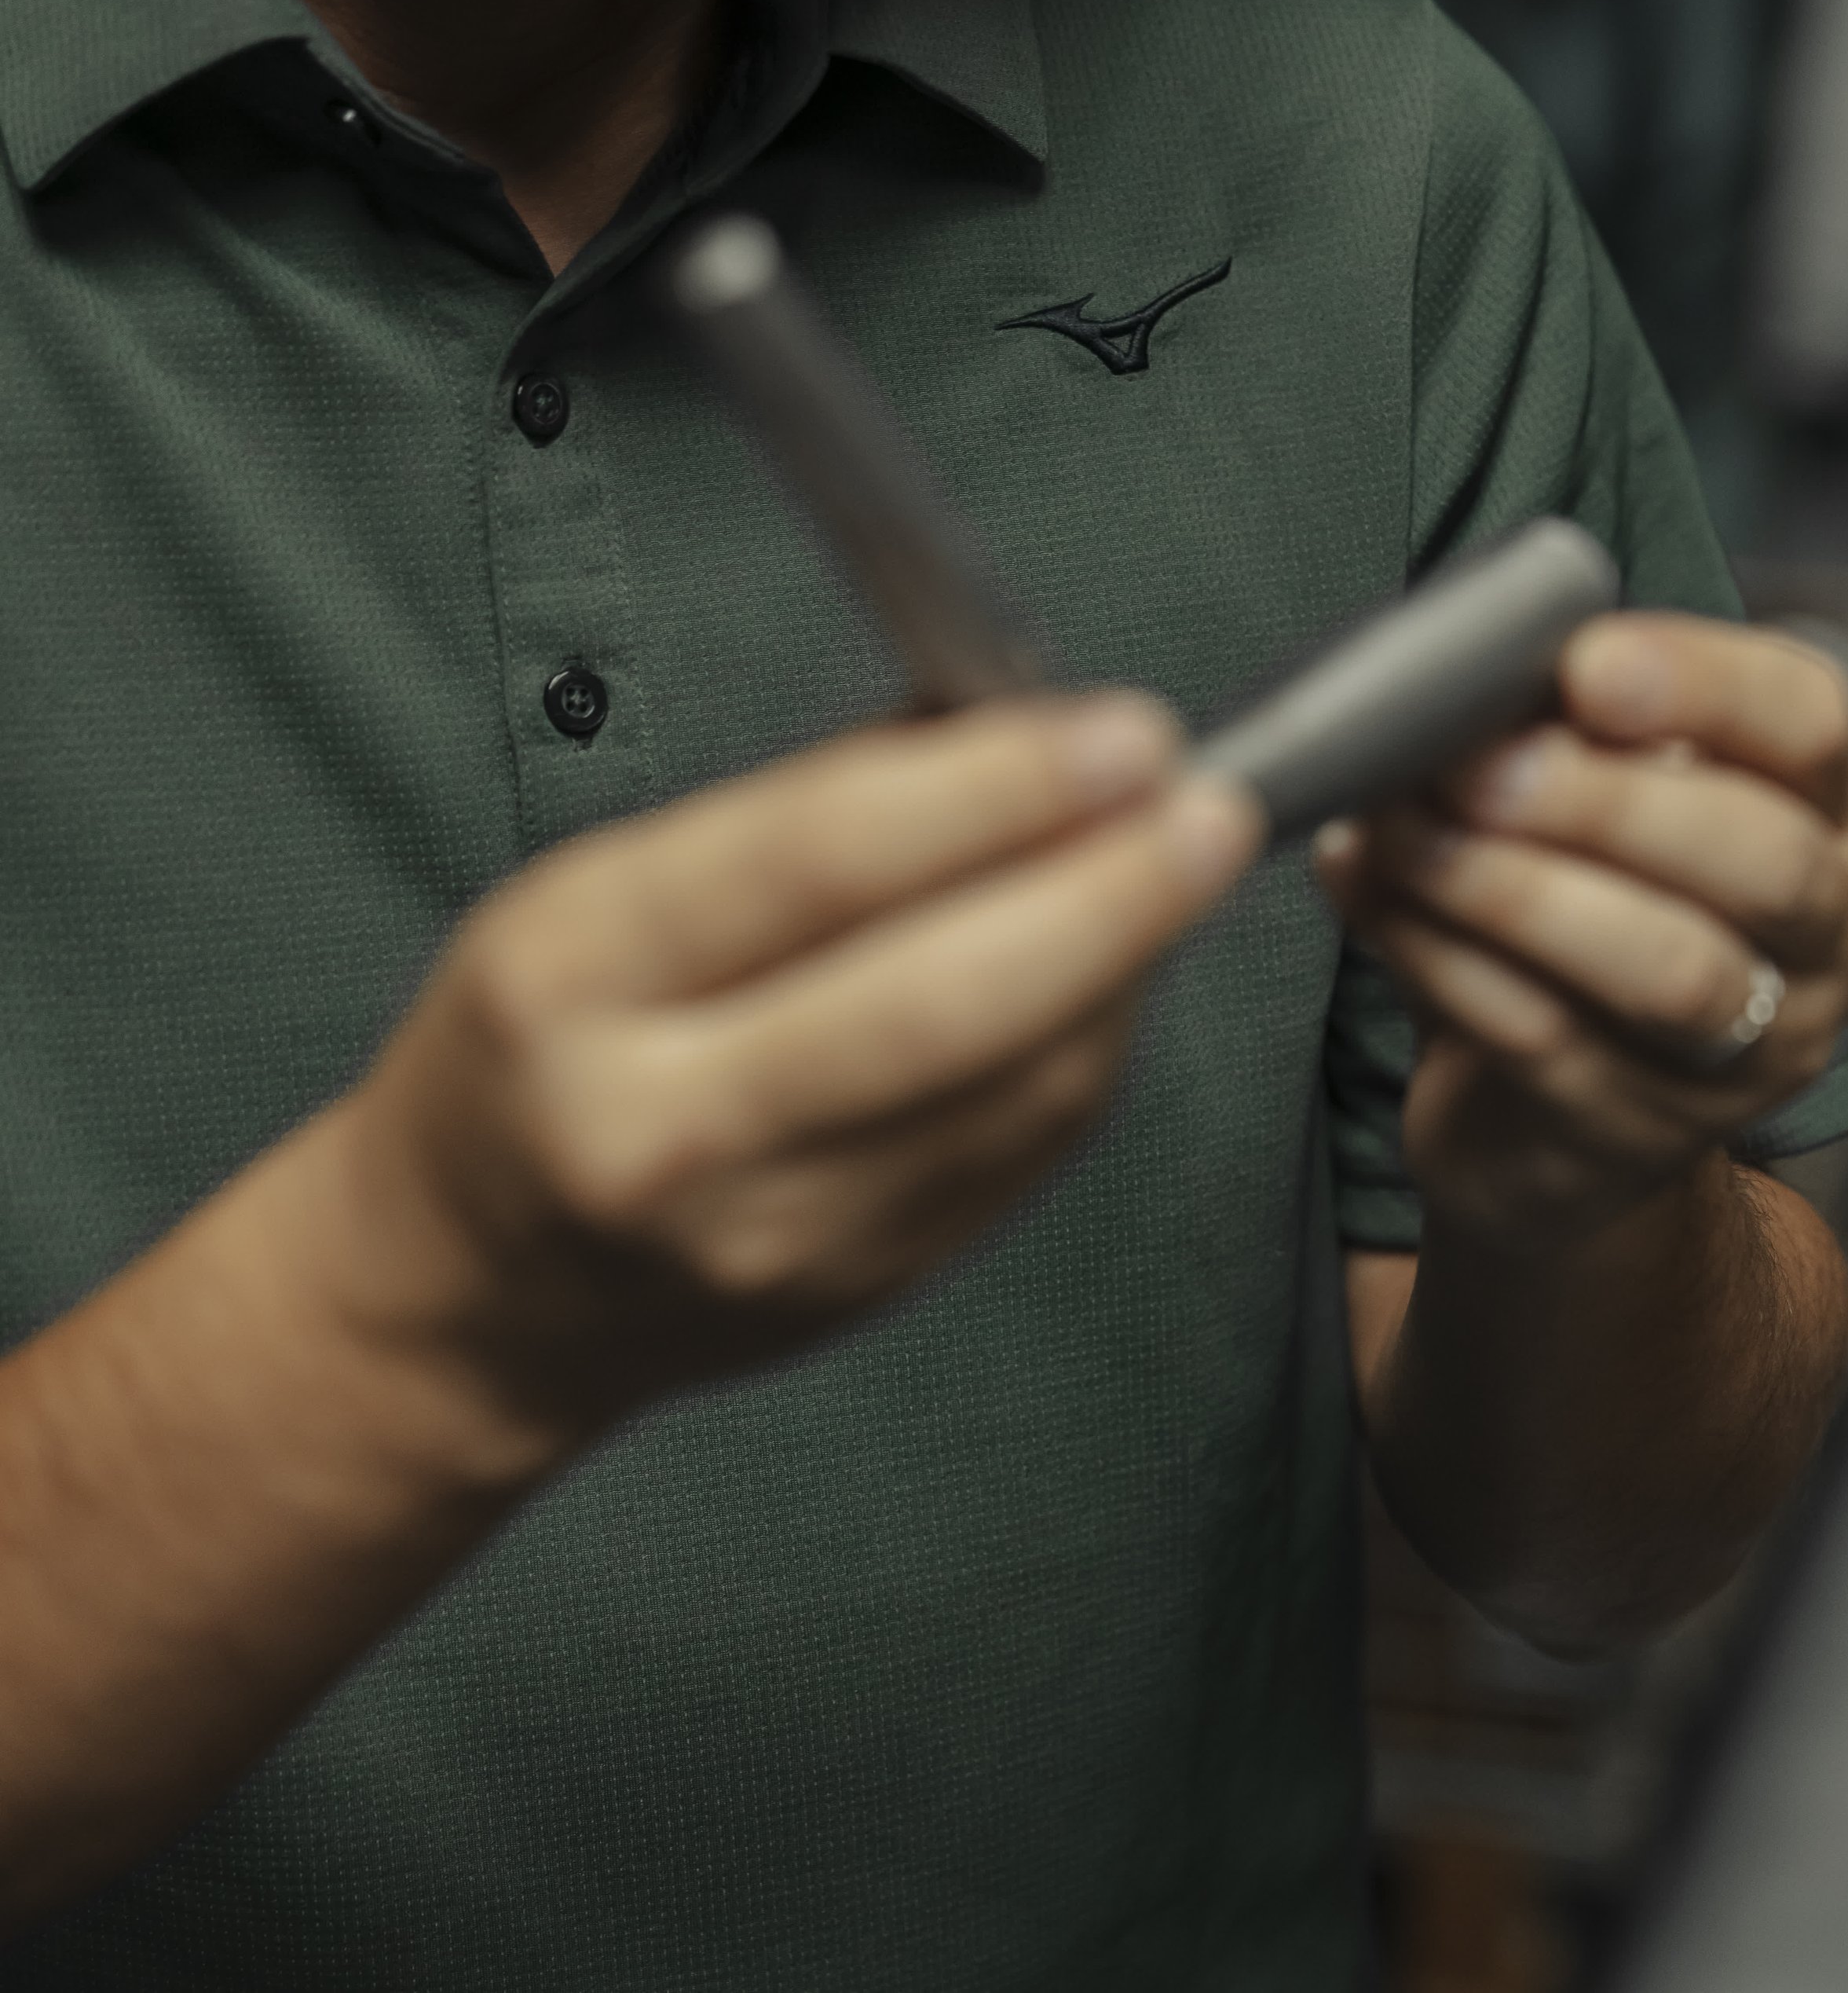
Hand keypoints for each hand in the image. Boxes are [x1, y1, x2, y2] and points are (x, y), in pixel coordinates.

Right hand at [326, 696, 1260, 1444]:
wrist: (465, 1296)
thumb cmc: (531, 1046)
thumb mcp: (594, 891)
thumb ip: (800, 812)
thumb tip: (1009, 724)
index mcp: (571, 981)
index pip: (810, 866)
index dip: (991, 792)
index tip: (1118, 733)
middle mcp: (662, 1126)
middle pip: (937, 1001)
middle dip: (1108, 892)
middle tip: (1209, 806)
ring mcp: (767, 1236)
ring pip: (1009, 1092)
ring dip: (1127, 965)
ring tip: (1185, 862)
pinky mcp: (852, 1296)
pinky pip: (1019, 1156)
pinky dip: (1092, 1048)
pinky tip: (1120, 969)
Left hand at [1314, 616, 1847, 1250]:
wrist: (1543, 1120)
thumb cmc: (1573, 915)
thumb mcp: (1584, 808)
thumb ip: (1552, 738)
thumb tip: (1455, 681)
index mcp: (1818, 815)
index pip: (1808, 723)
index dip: (1703, 684)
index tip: (1583, 663)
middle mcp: (1821, 938)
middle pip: (1758, 858)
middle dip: (1601, 800)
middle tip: (1471, 764)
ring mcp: (1747, 1054)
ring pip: (1663, 968)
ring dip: (1513, 889)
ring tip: (1400, 833)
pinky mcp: (1637, 1133)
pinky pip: (1543, 1038)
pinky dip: (1441, 957)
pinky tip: (1370, 893)